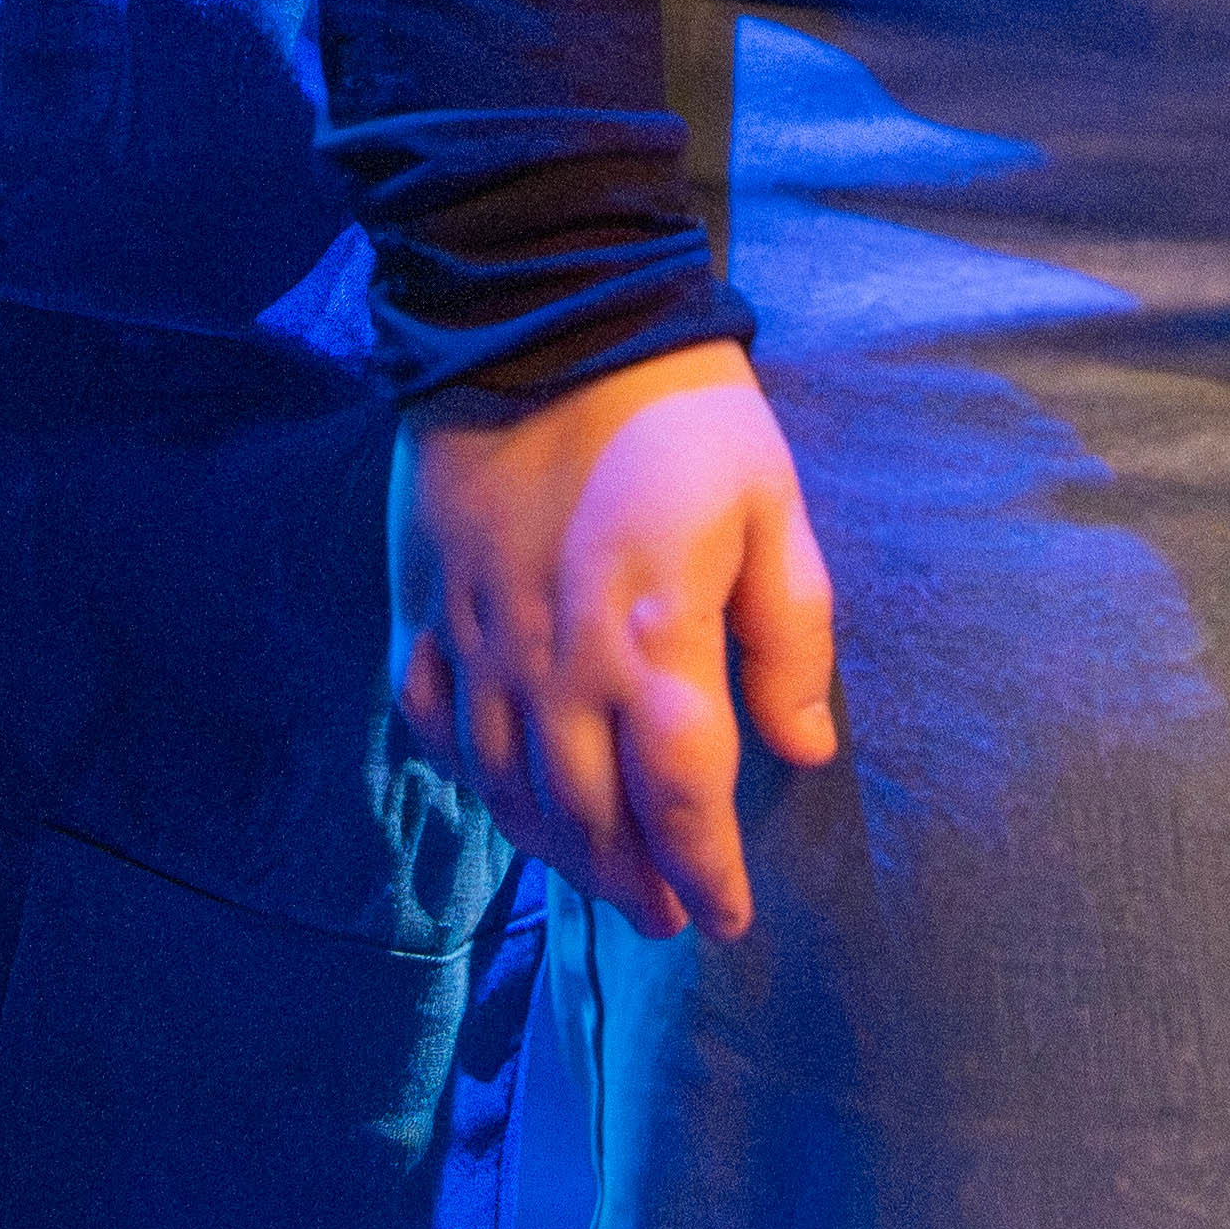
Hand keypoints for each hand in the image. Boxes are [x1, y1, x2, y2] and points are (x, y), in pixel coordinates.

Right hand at [399, 344, 839, 939]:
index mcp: (652, 643)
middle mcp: (556, 664)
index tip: (729, 919)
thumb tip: (804, 746)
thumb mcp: (776, 509)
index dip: (707, 873)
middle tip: (663, 918)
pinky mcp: (425, 602)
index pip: (683, 802)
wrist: (545, 309)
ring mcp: (478, 639)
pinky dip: (466, 772)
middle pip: (590, 814)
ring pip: (507, 784)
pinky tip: (495, 789)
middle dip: (632, 880)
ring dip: (555, 847)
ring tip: (596, 878)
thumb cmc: (682, 409)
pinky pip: (433, 720)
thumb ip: (792, 637)